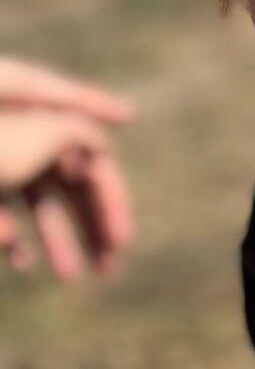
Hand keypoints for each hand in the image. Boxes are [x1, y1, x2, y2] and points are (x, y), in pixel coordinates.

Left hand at [0, 55, 133, 277]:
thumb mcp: (25, 141)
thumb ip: (70, 133)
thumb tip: (94, 142)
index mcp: (9, 90)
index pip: (62, 95)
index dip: (99, 107)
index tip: (128, 115)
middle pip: (54, 156)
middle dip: (88, 211)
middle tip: (115, 255)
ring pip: (24, 188)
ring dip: (54, 234)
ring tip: (70, 278)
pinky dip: (9, 230)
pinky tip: (21, 260)